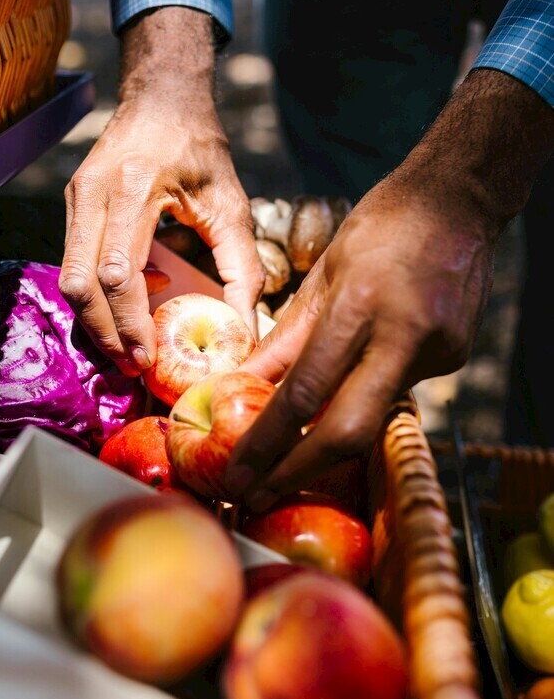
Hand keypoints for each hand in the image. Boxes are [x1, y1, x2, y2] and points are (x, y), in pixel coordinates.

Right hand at [60, 9, 263, 374]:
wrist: (161, 98)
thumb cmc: (200, 149)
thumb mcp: (231, 204)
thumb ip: (241, 268)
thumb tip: (244, 331)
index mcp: (134, 187)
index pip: (117, 272)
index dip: (129, 323)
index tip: (148, 357)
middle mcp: (94, 192)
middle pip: (80, 283)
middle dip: (105, 333)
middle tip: (133, 367)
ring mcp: (75, 197)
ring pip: (68, 277)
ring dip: (94, 320)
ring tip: (126, 349)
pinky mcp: (71, 203)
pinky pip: (72, 263)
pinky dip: (94, 297)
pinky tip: (122, 314)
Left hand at [224, 169, 495, 508]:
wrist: (461, 201)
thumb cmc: (382, 226)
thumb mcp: (322, 275)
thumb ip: (285, 338)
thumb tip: (242, 386)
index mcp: (360, 306)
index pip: (305, 392)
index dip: (267, 443)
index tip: (237, 476)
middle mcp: (403, 337)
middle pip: (347, 432)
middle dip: (296, 473)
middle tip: (253, 497)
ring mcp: (437, 353)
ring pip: (373, 417)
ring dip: (328, 440)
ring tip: (288, 457)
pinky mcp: (455, 360)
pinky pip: (397, 391)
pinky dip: (364, 396)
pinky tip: (355, 383)